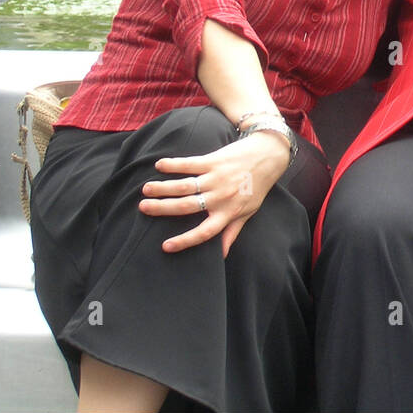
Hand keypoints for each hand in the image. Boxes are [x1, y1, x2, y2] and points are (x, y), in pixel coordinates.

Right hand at [138, 130, 288, 256]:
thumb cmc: (256, 187)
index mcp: (228, 213)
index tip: (165, 246)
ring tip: (146, 189)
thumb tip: (222, 256)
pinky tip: (159, 166)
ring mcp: (216, 178)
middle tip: (143, 208)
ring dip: (163, 187)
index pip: (204, 232)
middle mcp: (220, 197)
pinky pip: (190, 164)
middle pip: (186, 206)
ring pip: (184, 186)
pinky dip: (174, 165)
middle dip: (163, 208)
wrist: (269, 156)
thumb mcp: (248, 212)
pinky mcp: (214, 161)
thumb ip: (232, 232)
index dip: (185, 241)